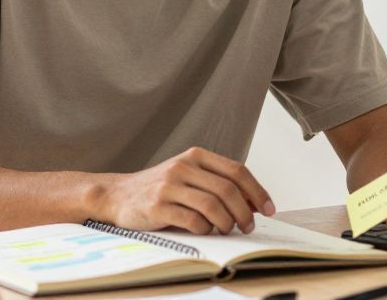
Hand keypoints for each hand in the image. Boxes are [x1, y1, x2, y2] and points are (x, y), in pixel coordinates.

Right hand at [95, 147, 274, 234]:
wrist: (117, 195)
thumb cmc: (160, 189)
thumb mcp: (189, 177)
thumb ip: (217, 184)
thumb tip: (254, 204)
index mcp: (195, 155)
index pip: (237, 171)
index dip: (258, 191)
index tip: (269, 209)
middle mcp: (183, 166)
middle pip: (228, 190)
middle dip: (245, 212)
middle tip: (248, 227)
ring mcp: (169, 185)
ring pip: (213, 206)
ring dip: (227, 223)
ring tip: (228, 230)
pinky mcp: (158, 205)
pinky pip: (193, 221)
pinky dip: (205, 230)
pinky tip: (204, 231)